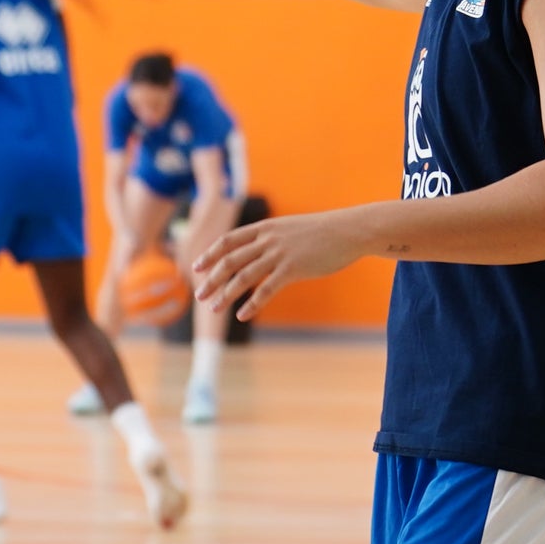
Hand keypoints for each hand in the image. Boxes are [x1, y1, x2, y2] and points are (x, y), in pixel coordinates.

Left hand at [191, 209, 366, 321]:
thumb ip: (272, 238)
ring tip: (214, 308)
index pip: (228, 240)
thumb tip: (259, 251)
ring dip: (225, 294)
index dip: (210, 254)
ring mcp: (279, 254)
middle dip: (211, 279)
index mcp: (264, 227)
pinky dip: (252, 304)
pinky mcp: (293, 269)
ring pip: (244, 276)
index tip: (196, 267)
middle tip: (199, 295)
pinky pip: (266, 289)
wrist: (348, 231)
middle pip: (230, 260)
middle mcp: (267, 239)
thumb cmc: (322, 232)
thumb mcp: (290, 229)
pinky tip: (242, 315)